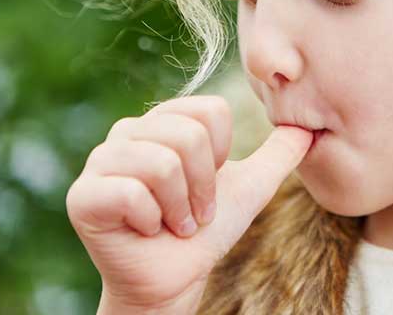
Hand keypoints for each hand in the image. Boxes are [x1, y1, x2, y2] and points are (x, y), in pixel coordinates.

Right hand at [65, 95, 312, 312]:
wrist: (175, 280)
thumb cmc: (207, 230)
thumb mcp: (250, 187)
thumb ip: (277, 154)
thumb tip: (309, 127)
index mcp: (164, 119)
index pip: (211, 112)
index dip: (221, 157)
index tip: (209, 184)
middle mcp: (128, 131)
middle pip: (189, 136)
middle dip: (204, 187)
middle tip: (192, 212)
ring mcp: (101, 160)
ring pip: (163, 163)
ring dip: (180, 207)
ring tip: (172, 222)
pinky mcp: (83, 195)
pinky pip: (133, 193)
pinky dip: (153, 222)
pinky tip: (146, 231)